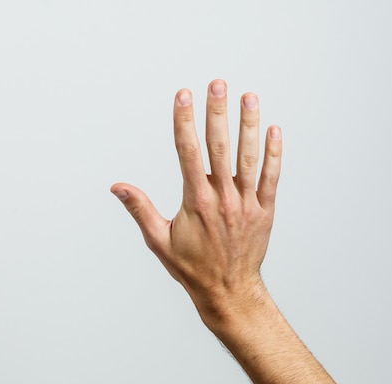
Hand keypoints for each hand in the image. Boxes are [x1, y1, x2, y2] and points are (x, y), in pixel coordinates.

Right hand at [111, 79, 281, 329]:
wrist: (228, 292)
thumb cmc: (191, 268)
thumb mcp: (158, 240)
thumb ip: (140, 209)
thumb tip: (117, 187)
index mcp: (195, 202)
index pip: (187, 152)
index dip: (184, 121)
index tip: (183, 96)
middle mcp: (222, 198)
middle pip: (220, 147)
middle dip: (217, 112)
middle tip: (218, 84)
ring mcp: (246, 204)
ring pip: (249, 158)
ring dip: (249, 125)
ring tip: (249, 97)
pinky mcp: (264, 211)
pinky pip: (271, 178)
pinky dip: (273, 154)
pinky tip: (274, 131)